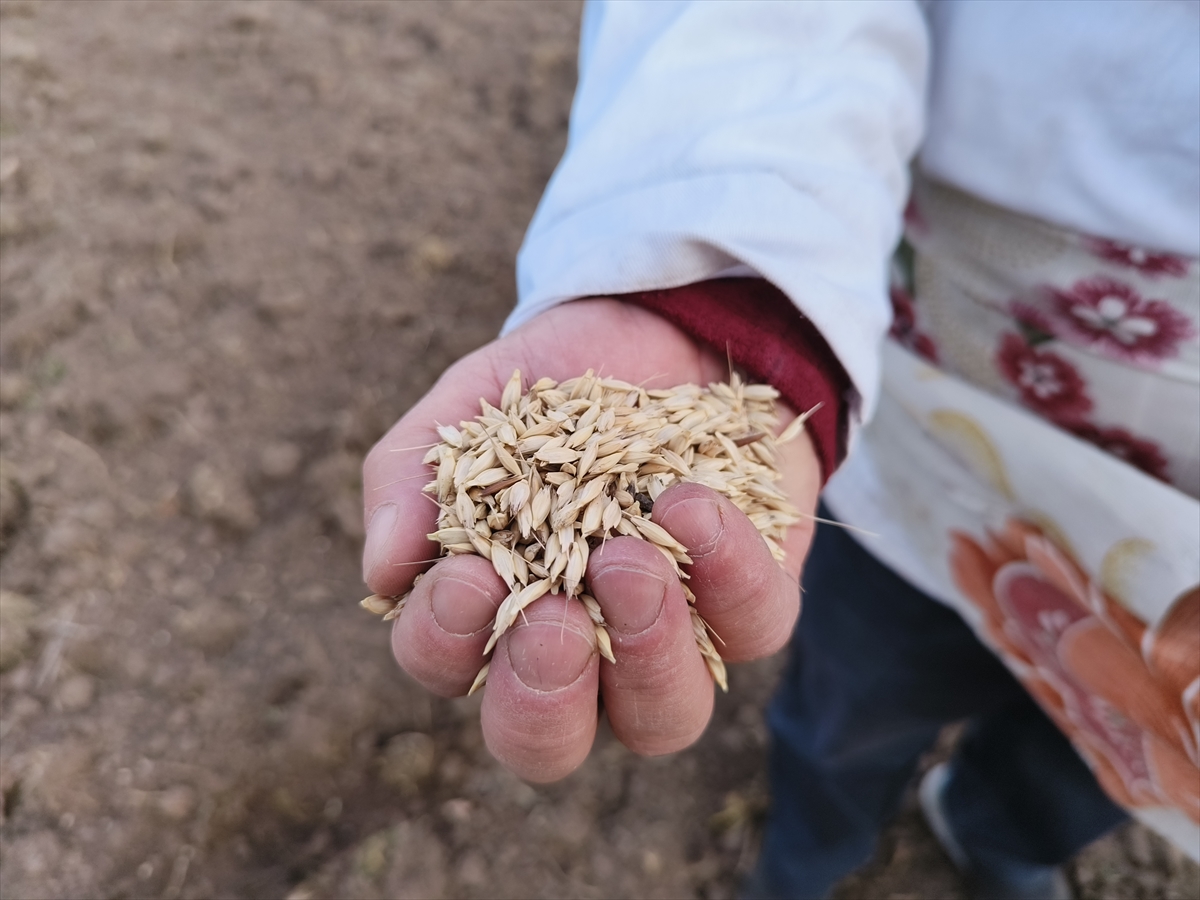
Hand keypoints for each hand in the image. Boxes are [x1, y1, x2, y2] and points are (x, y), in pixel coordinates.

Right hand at [362, 299, 820, 781]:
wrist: (662, 329)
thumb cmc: (550, 389)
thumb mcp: (471, 410)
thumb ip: (412, 477)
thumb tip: (384, 570)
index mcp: (493, 614)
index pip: (448, 668)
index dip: (445, 640)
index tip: (467, 572)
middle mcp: (580, 653)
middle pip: (552, 744)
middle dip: (543, 698)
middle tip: (551, 620)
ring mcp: (671, 639)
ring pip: (664, 719)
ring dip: (644, 653)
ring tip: (626, 562)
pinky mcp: (752, 603)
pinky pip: (753, 628)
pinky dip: (726, 572)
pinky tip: (691, 504)